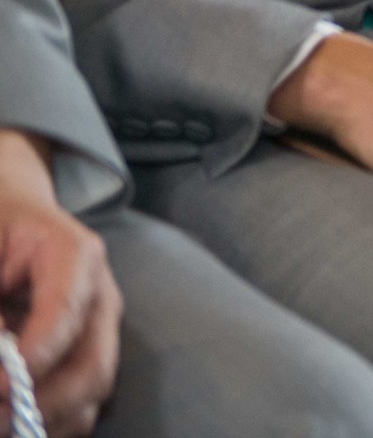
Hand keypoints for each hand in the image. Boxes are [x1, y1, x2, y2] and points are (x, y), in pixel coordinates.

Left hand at [0, 131, 118, 436]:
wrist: (14, 218)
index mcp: (76, 255)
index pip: (67, 312)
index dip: (35, 356)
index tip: (0, 387)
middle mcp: (99, 297)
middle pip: (92, 365)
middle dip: (40, 403)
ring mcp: (99, 329)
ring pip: (92, 392)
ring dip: (46, 420)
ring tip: (3, 423)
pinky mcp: (88, 353)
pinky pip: (83, 402)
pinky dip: (51, 422)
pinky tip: (17, 420)